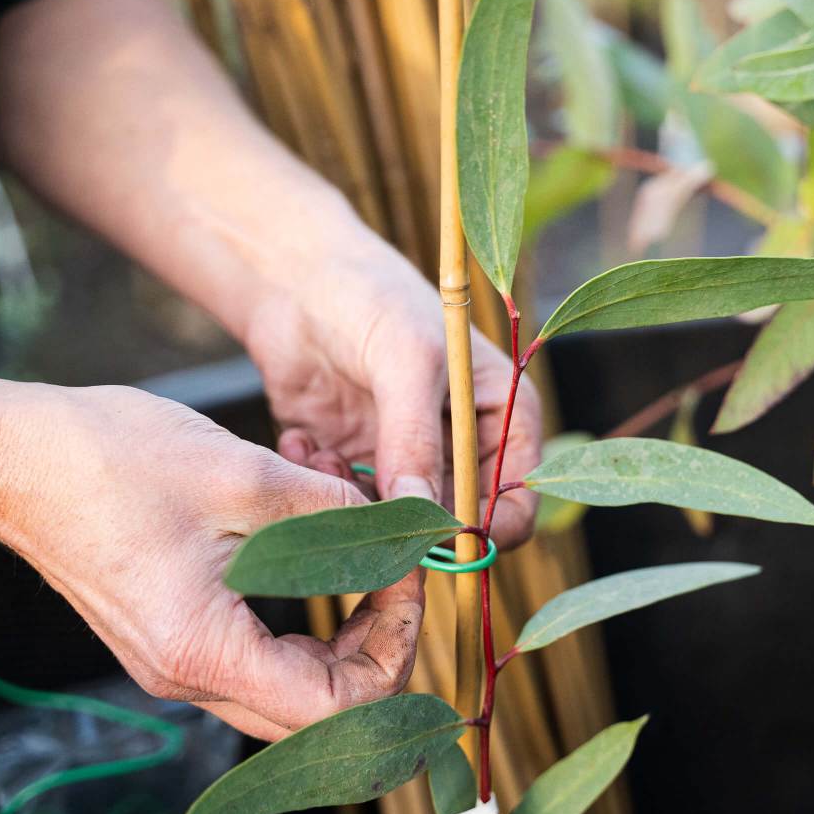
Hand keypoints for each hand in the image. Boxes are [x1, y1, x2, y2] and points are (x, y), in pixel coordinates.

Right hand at [0, 383, 424, 740]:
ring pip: (297, 678)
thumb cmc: (111, 460)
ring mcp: (177, 661)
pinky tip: (316, 534)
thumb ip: (338, 515)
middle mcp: (189, 677)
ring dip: (344, 617)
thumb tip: (407, 532)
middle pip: (323, 710)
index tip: (406, 574)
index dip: (396, 649)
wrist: (11, 455)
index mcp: (205, 654)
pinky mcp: (172, 633)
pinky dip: (304, 600)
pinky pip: (262, 649)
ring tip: (358, 534)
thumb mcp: (249, 477)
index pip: (339, 712)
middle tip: (395, 564)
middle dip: (379, 640)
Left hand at [242, 226, 541, 546]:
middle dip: (410, 521)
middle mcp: (465, 447)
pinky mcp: (360, 465)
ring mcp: (411, 459)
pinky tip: (303, 442)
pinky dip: (324, 486)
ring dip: (357, 504)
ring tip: (324, 455)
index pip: (518, 502)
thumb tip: (425, 517)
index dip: (486, 530)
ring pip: (398, 524)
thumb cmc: (370, 296)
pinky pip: (350, 506)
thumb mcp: (404, 360)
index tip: (436, 536)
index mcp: (505, 417)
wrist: (296, 277)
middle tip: (363, 498)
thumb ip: (414, 440)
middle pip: (457, 525)